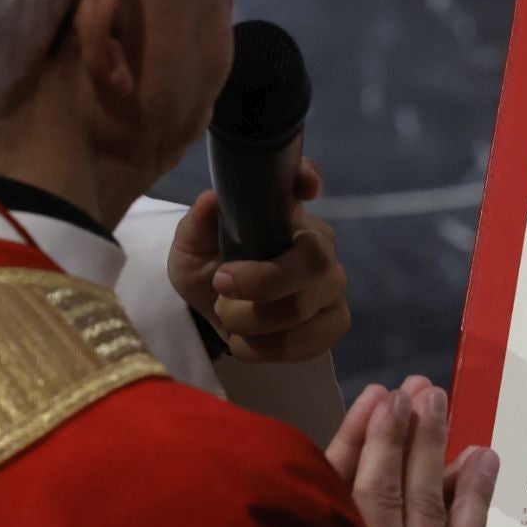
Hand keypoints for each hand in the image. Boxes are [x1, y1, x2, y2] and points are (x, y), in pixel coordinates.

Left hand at [167, 157, 350, 362]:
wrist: (219, 314)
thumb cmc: (210, 269)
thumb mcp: (191, 248)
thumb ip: (198, 225)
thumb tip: (212, 201)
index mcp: (285, 210)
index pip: (307, 179)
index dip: (310, 178)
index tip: (305, 188)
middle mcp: (318, 241)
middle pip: (314, 260)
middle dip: (262, 282)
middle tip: (221, 288)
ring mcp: (332, 282)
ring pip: (305, 306)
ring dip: (254, 321)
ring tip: (228, 318)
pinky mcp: (335, 320)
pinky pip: (314, 339)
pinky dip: (269, 348)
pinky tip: (247, 342)